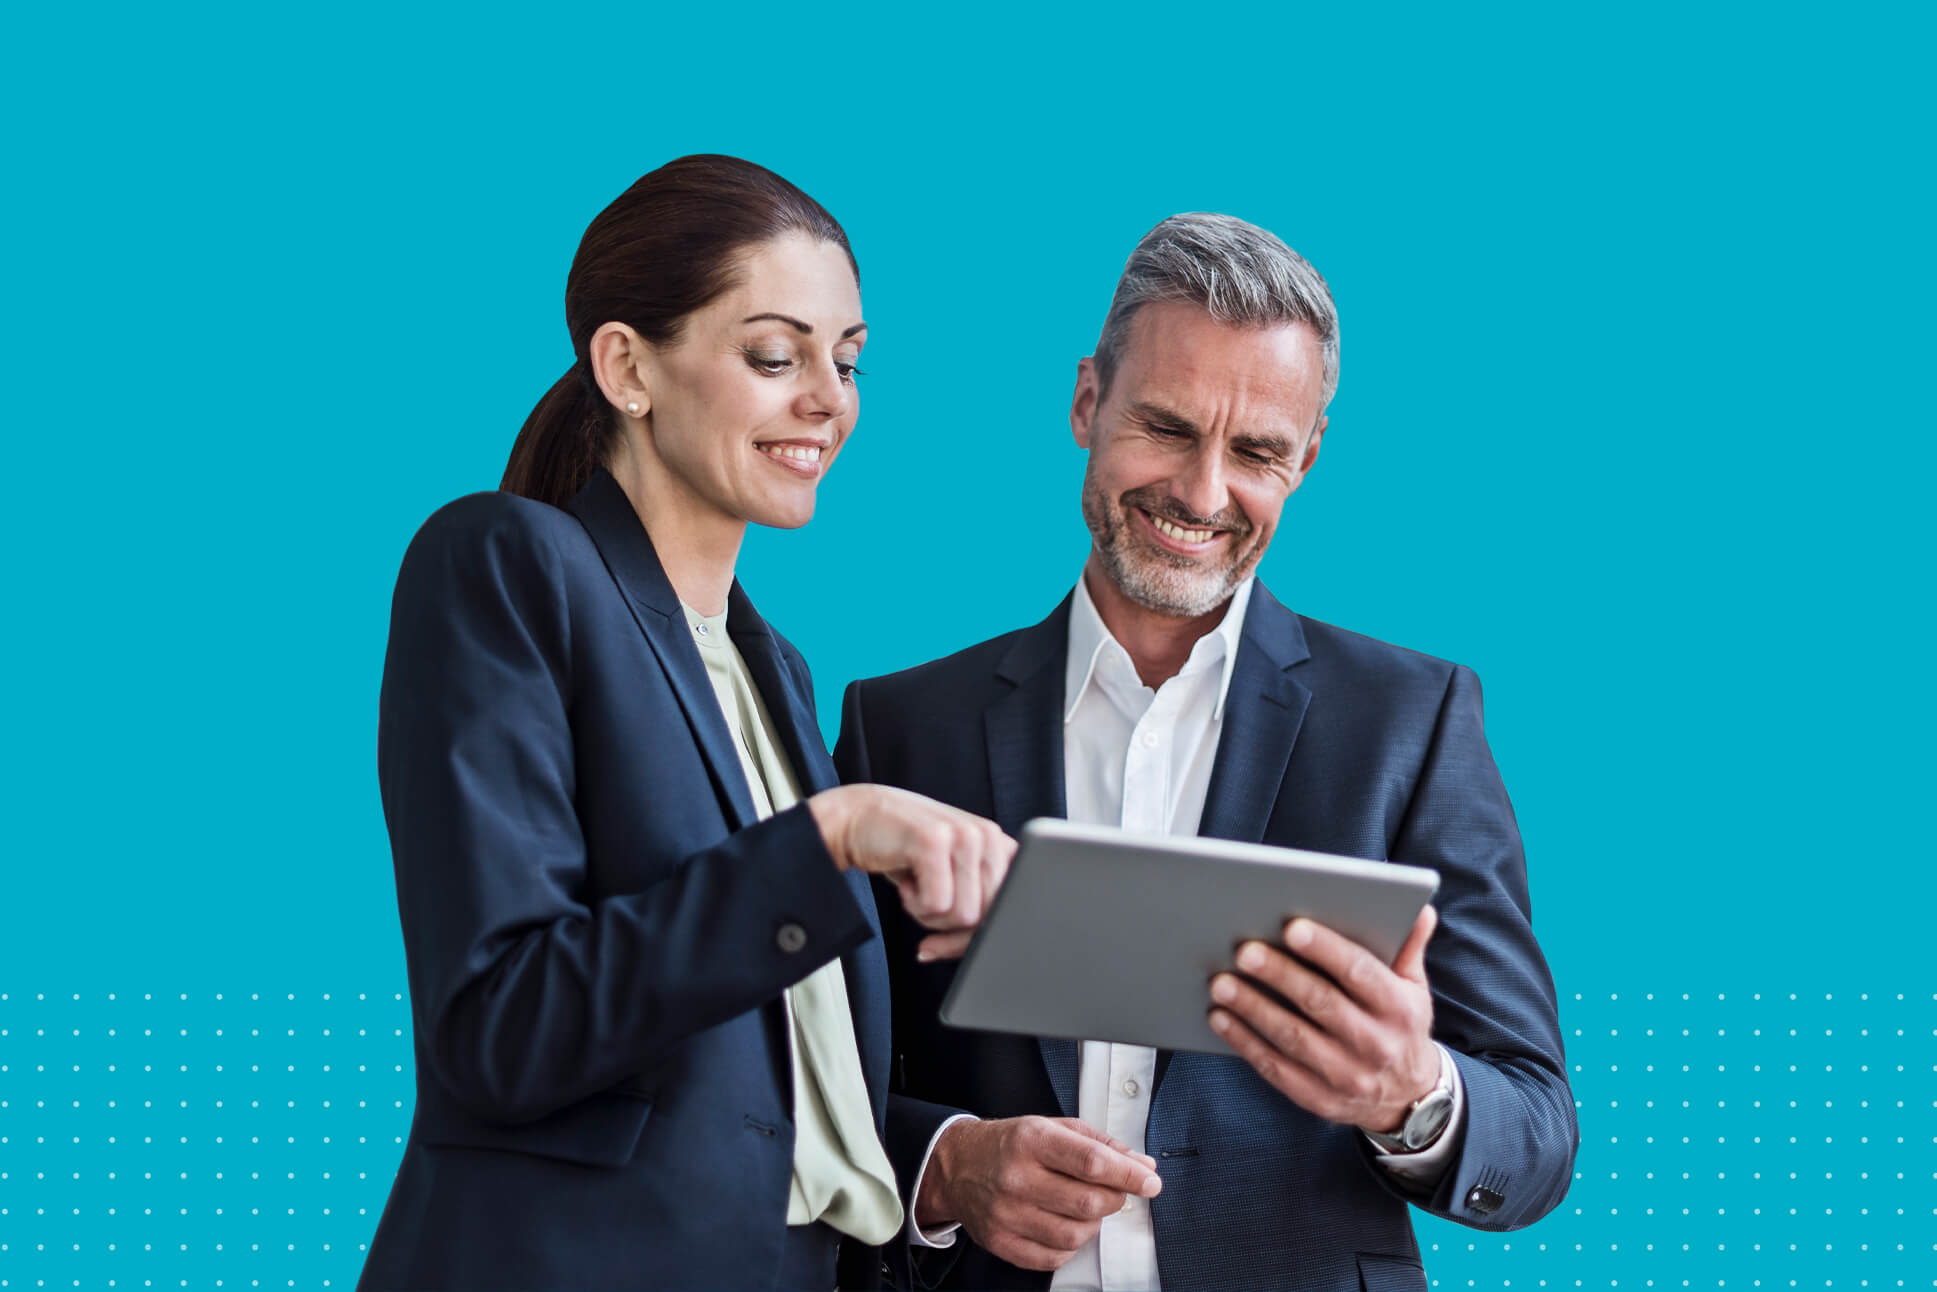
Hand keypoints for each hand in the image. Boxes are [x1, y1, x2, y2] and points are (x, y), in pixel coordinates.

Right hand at [805, 784, 1014, 959]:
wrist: (856, 818)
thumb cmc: (904, 852)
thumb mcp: (951, 874)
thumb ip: (977, 900)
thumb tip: (987, 950)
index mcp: (999, 844)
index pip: (1009, 908)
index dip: (978, 934)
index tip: (950, 943)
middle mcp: (989, 835)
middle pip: (986, 917)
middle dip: (950, 928)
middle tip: (924, 905)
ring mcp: (963, 835)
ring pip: (963, 915)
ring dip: (930, 915)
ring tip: (916, 887)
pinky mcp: (934, 841)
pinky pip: (937, 905)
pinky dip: (915, 905)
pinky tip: (906, 881)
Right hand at [917, 1116, 1161, 1271]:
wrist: (956, 1165)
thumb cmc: (1010, 1144)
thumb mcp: (1053, 1127)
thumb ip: (1100, 1145)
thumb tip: (1142, 1165)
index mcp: (1032, 1140)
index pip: (1092, 1162)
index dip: (1129, 1175)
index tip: (1150, 1181)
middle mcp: (1016, 1177)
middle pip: (1087, 1203)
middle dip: (1114, 1199)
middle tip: (1114, 1191)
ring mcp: (1006, 1213)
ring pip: (1074, 1235)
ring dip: (1092, 1224)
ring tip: (1084, 1208)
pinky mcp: (1000, 1241)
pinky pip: (1053, 1258)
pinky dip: (1069, 1246)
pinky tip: (1063, 1225)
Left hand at [1207, 905, 1439, 1135]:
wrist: (1407, 1098)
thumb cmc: (1399, 1026)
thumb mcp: (1414, 988)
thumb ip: (1408, 947)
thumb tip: (1420, 908)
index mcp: (1398, 1009)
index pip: (1359, 972)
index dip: (1326, 949)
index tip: (1292, 927)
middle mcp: (1374, 1044)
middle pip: (1320, 1003)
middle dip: (1279, 975)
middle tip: (1243, 951)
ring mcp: (1346, 1075)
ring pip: (1292, 1037)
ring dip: (1253, 1008)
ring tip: (1221, 983)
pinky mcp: (1319, 1098)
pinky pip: (1276, 1069)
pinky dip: (1245, 1042)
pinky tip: (1221, 1018)